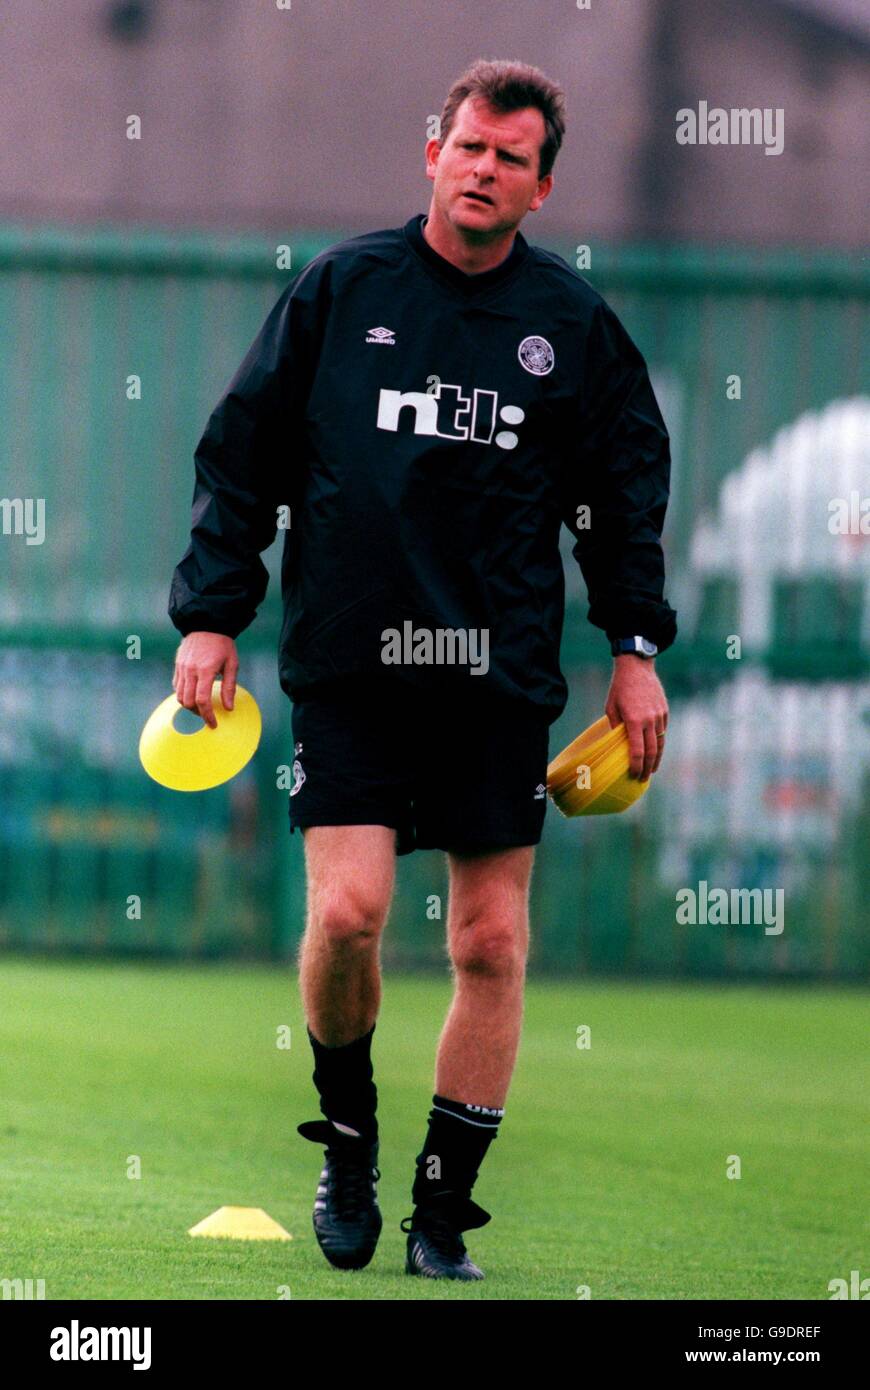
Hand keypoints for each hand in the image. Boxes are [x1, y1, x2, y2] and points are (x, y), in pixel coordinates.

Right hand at [172, 632, 238, 729]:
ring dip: (189, 706)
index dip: (207, 715)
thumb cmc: (222, 644)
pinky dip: (183, 695)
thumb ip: (229, 687)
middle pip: (188, 702)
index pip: (202, 700)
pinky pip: (176, 686)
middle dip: (198, 713)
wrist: (206, 624)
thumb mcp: (232, 664)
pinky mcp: (177, 665)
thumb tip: (228, 708)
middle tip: (208, 715)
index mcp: (205, 670)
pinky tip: (193, 694)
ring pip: (179, 696)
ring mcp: (181, 668)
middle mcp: (190, 670)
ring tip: (201, 706)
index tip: (213, 724)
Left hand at [605, 655, 668, 780]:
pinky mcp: (664, 711)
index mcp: (634, 721)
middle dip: (647, 768)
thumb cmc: (619, 688)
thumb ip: (615, 727)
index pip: (637, 751)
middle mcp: (649, 720)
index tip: (632, 775)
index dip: (635, 766)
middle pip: (651, 751)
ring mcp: (659, 715)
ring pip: (660, 743)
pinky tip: (655, 751)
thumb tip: (618, 745)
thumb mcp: (611, 708)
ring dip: (656, 759)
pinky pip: (663, 731)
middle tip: (642, 779)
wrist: (637, 667)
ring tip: (651, 770)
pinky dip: (659, 743)